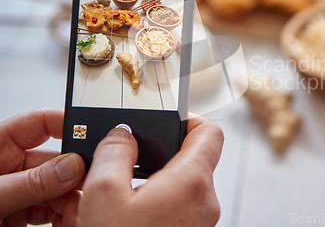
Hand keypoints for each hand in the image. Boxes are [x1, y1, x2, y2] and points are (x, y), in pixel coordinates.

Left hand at [0, 107, 84, 226]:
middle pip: (55, 161)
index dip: (66, 123)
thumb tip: (71, 167)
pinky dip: (62, 216)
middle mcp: (8, 165)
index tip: (90, 134)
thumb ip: (30, 182)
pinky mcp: (19, 213)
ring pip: (57, 188)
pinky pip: (50, 209)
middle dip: (74, 176)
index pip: (39, 123)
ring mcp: (16, 190)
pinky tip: (68, 220)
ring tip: (77, 212)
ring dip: (71, 201)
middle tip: (88, 188)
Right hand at [77, 114, 223, 226]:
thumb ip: (115, 151)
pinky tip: (134, 213)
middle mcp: (205, 201)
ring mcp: (202, 221)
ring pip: (186, 184)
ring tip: (128, 191)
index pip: (211, 132)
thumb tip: (123, 134)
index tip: (169, 121)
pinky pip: (183, 206)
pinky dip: (162, 201)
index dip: (191, 120)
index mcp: (191, 181)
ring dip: (160, 180)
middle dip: (164, 155)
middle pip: (196, 158)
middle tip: (133, 160)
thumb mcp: (102, 194)